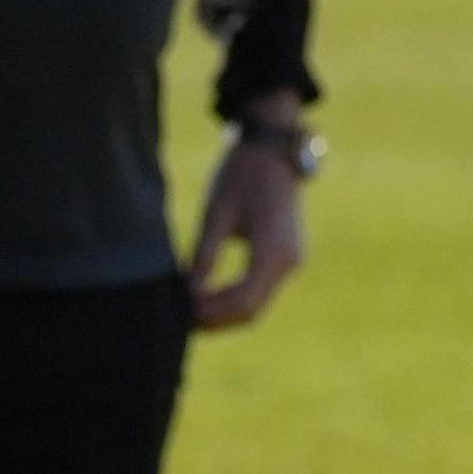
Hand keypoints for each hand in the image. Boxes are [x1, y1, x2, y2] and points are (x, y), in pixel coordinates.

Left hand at [188, 93, 311, 330]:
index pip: (243, 300)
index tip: (182, 314)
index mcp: (274, 251)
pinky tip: (207, 297)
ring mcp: (291, 261)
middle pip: (251, 309)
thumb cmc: (241, 176)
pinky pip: (261, 288)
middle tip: (181, 321)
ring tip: (189, 312)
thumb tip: (186, 291)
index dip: (211, 313)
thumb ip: (203, 255)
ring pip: (257, 302)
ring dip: (225, 312)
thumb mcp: (216, 213)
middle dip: (217, 319)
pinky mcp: (286, 257)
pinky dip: (235, 298)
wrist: (272, 152)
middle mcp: (289, 262)